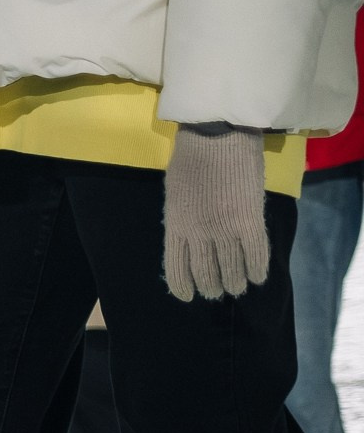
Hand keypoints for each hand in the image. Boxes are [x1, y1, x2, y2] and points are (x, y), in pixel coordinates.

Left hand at [163, 126, 270, 301]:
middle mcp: (197, 234)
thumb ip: (181, 218)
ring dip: (235, 283)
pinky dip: (258, 269)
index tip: (189, 296)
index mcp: (175, 226)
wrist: (216, 136)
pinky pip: (255, 254)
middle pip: (205, 273)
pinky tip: (259, 277)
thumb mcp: (175, 194)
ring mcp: (224, 229)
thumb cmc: (192, 159)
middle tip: (217, 292)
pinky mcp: (249, 221)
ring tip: (237, 288)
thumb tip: (186, 236)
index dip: (183, 287)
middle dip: (211, 287)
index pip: (176, 269)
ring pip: (231, 269)